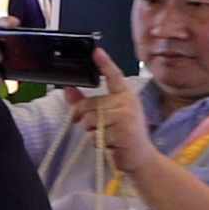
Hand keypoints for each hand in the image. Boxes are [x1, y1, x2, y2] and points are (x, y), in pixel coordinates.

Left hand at [64, 49, 158, 176]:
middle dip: (85, 118)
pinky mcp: (123, 131)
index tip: (96, 52)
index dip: (105, 63)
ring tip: (108, 136)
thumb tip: (67, 89)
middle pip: (89, 104)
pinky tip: (112, 144)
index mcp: (125, 95)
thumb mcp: (107, 116)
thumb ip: (86, 103)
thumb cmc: (123, 135)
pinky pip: (95, 134)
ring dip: (92, 131)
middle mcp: (127, 102)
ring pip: (89, 119)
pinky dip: (98, 142)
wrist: (141, 158)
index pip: (114, 76)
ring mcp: (126, 115)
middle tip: (99, 128)